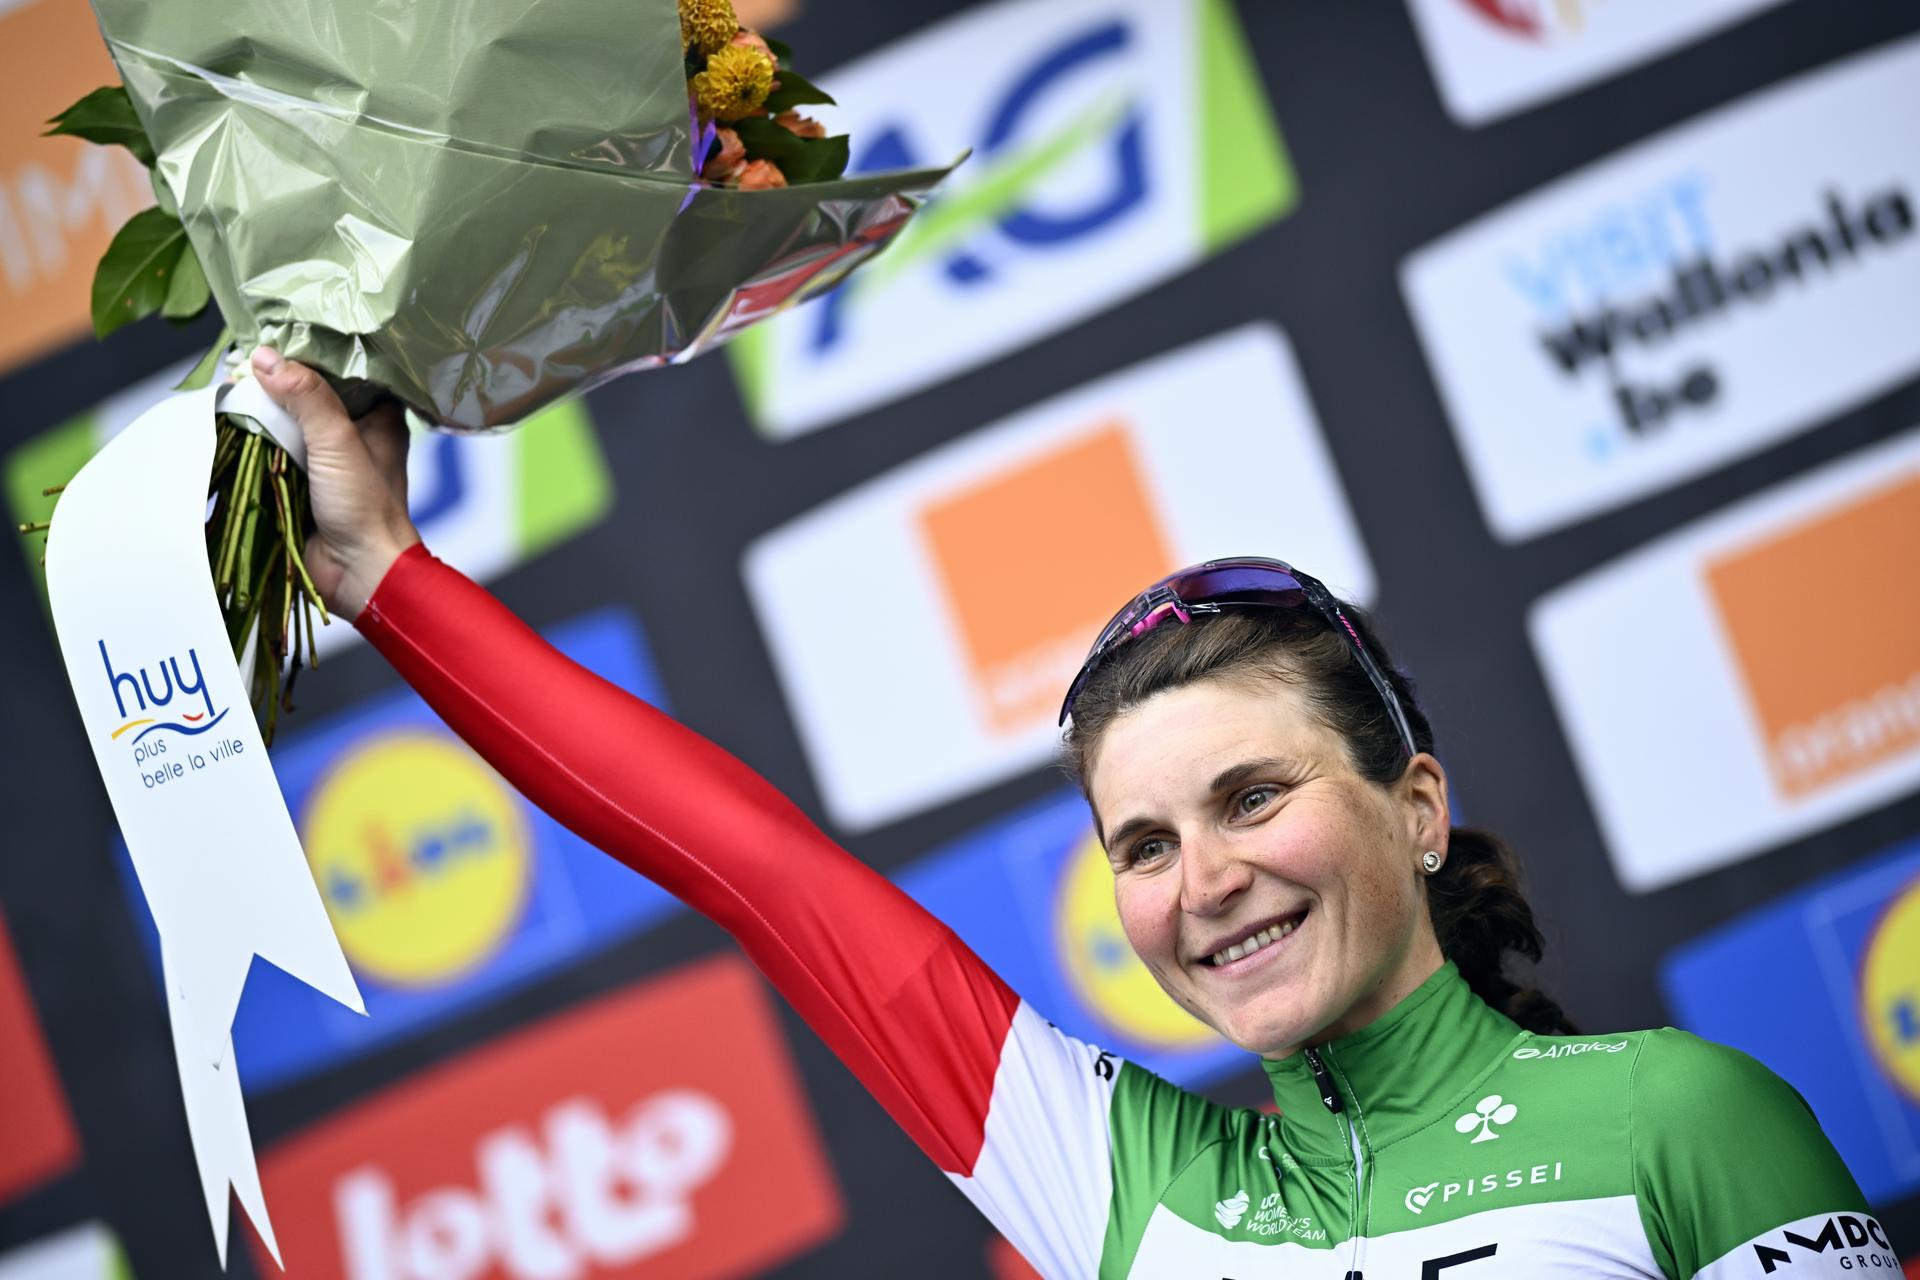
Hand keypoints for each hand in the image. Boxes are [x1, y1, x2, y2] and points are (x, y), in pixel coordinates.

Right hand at [249, 346, 419, 619]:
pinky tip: (231, 420)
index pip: (346, 370)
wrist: (360, 575)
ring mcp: (325, 460)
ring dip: (262, 411)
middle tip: (244, 357)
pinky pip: (272, 452)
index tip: (277, 332)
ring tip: (231, 382)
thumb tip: (266, 358)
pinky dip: (253, 441)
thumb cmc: (366, 510)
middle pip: (309, 395)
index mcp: (378, 419)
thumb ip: (307, 397)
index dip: (313, 353)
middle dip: (278, 382)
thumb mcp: (339, 442)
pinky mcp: (300, 482)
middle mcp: (353, 435)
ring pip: (287, 423)